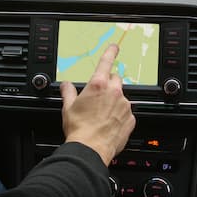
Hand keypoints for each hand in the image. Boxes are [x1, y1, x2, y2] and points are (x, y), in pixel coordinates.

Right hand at [60, 44, 135, 166]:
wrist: (91, 149)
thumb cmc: (79, 129)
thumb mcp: (68, 107)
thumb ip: (68, 92)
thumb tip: (66, 85)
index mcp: (98, 85)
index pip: (106, 62)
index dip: (111, 52)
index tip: (115, 47)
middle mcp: (114, 92)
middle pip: (115, 79)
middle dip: (108, 85)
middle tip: (98, 97)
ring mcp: (124, 105)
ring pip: (122, 97)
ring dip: (114, 101)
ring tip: (102, 115)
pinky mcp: (131, 118)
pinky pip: (127, 112)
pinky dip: (120, 115)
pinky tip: (109, 124)